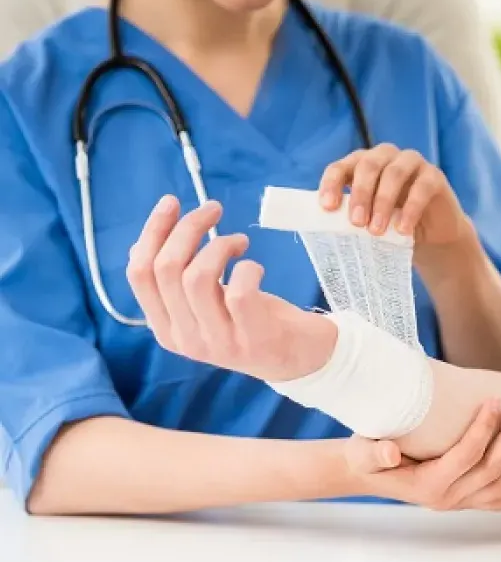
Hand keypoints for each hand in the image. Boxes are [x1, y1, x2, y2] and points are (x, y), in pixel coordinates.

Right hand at [127, 195, 335, 380]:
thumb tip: (146, 242)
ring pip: (197, 277)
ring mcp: (219, 343)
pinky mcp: (253, 339)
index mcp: (166, 329)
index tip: (172, 203)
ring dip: (219, 245)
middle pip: (167, 269)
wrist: (301, 358)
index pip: (139, 274)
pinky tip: (255, 268)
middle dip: (188, 227)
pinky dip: (247, 268)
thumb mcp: (206, 303)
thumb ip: (178, 281)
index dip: (152, 232)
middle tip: (213, 210)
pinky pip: (238, 293)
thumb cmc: (251, 321)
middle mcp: (186, 339)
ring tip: (239, 241)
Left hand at [318, 143, 474, 248]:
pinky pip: (422, 187)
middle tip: (357, 222)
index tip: (328, 207)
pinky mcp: (434, 176)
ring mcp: (411, 163)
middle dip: (360, 194)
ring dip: (383, 202)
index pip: (341, 167)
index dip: (332, 184)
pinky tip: (403, 229)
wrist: (430, 236)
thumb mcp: (368, 220)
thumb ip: (352, 215)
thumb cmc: (391, 225)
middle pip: (368, 165)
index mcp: (362, 164)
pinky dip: (411, 209)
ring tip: (377, 231)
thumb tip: (329, 224)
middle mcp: (385, 157)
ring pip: (394, 173)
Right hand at [345, 400, 500, 511]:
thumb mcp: (363, 452)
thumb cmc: (366, 456)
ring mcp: (459, 503)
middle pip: (490, 470)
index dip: (484, 429)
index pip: (466, 456)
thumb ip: (373, 453)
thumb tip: (390, 453)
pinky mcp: (465, 501)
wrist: (366, 473)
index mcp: (428, 486)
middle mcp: (448, 499)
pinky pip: (499, 502)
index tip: (494, 401)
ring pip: (500, 486)